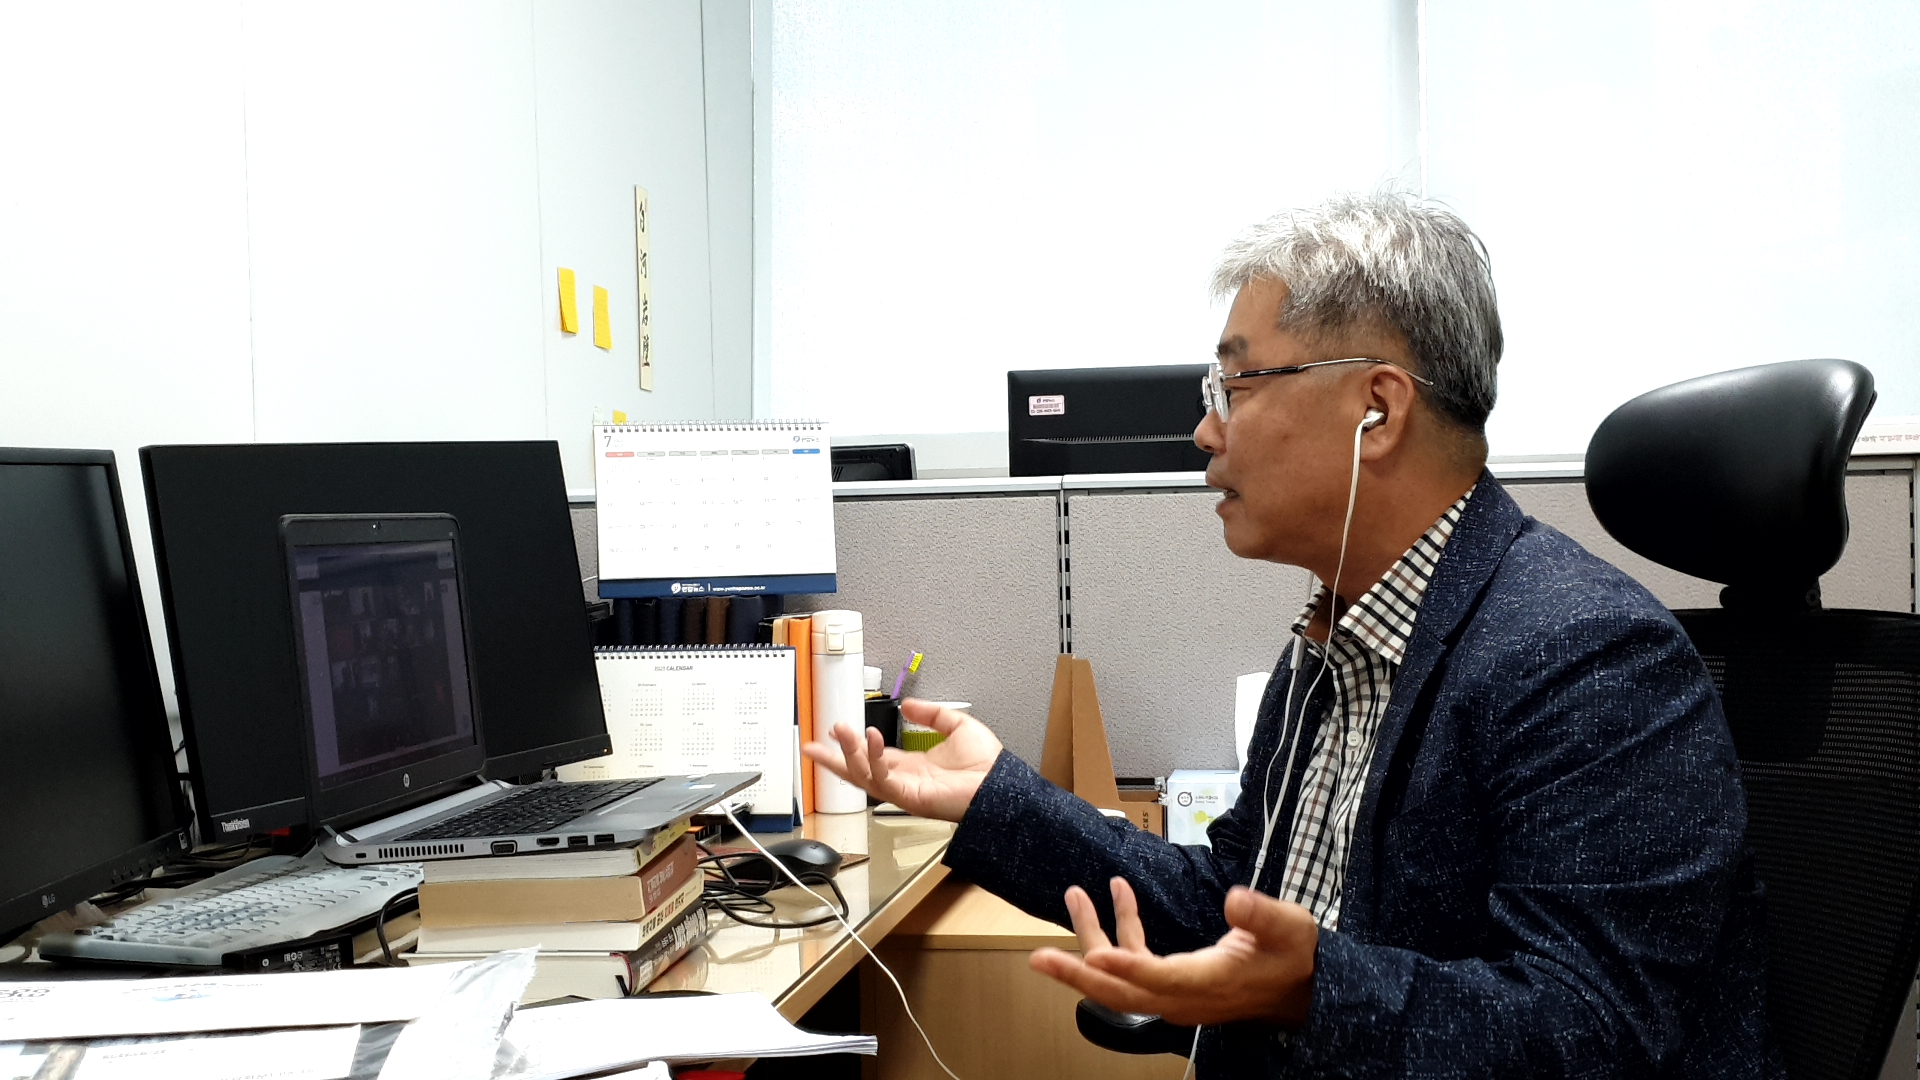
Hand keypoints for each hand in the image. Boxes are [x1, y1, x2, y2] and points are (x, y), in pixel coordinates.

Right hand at [800, 699, 1003, 821]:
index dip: (854, 744)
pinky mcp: (908, 796)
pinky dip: (873, 758)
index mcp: (913, 766)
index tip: (837, 731)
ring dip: (847, 753)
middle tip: (812, 747)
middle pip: (859, 771)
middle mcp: (904, 779)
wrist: (1000, 785)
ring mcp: (904, 790)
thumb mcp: (956, 725)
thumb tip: (910, 705)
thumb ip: (931, 714)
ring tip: (837, 731)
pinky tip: (869, 738)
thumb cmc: (987, 766)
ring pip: (863, 775)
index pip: (874, 756)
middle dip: (834, 759)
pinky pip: (882, 778)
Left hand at [1029, 876, 1317, 1028]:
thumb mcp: (1289, 928)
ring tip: (1073, 895)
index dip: (1125, 968)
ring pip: (1120, 977)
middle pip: (1121, 993)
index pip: (1159, 979)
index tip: (1094, 955)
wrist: (1298, 986)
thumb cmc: (1291, 955)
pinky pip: (1136, 960)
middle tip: (1040, 959)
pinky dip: (1121, 929)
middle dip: (1078, 974)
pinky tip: (1117, 895)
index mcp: (1209, 983)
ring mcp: (1175, 991)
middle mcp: (1184, 995)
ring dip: (1092, 936)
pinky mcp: (1173, 981)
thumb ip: (1262, 914)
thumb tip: (1235, 898)